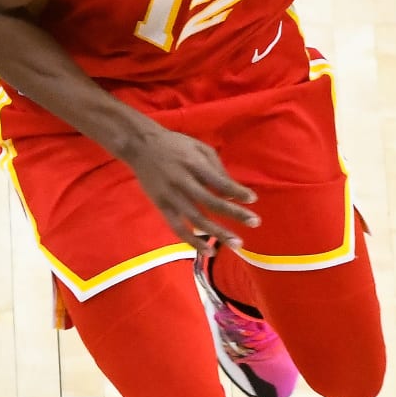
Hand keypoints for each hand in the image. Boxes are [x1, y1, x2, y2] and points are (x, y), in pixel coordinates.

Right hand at [117, 121, 257, 251]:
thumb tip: (232, 195)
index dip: (236, 191)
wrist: (140, 146)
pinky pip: (177, 228)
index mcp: (193, 165)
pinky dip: (193, 241)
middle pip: (211, 202)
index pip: (218, 181)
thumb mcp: (199, 148)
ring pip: (196, 220)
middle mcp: (182, 182)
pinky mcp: (161, 207)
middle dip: (234, 214)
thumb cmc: (175, 146)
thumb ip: (216, 169)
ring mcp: (171, 197)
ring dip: (218, 233)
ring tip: (236, 243)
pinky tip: (208, 251)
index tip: (253, 199)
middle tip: (255, 222)